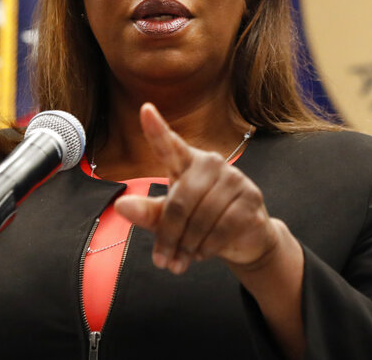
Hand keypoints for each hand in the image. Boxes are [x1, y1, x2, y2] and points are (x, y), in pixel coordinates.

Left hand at [113, 103, 282, 275]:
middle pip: (180, 201)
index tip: (145, 110)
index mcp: (187, 163)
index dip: (156, 129)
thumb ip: (147, 213)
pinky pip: (222, 227)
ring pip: (200, 218)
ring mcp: (234, 178)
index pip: (169, 145)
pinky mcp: (250, 198)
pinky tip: (203, 253)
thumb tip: (121, 206)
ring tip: (182, 260)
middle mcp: (211, 163)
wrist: (244, 238)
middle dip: (168, 236)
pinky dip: (208, 247)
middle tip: (163, 262)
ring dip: (187, 246)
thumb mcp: (170, 220)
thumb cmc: (200, 223)